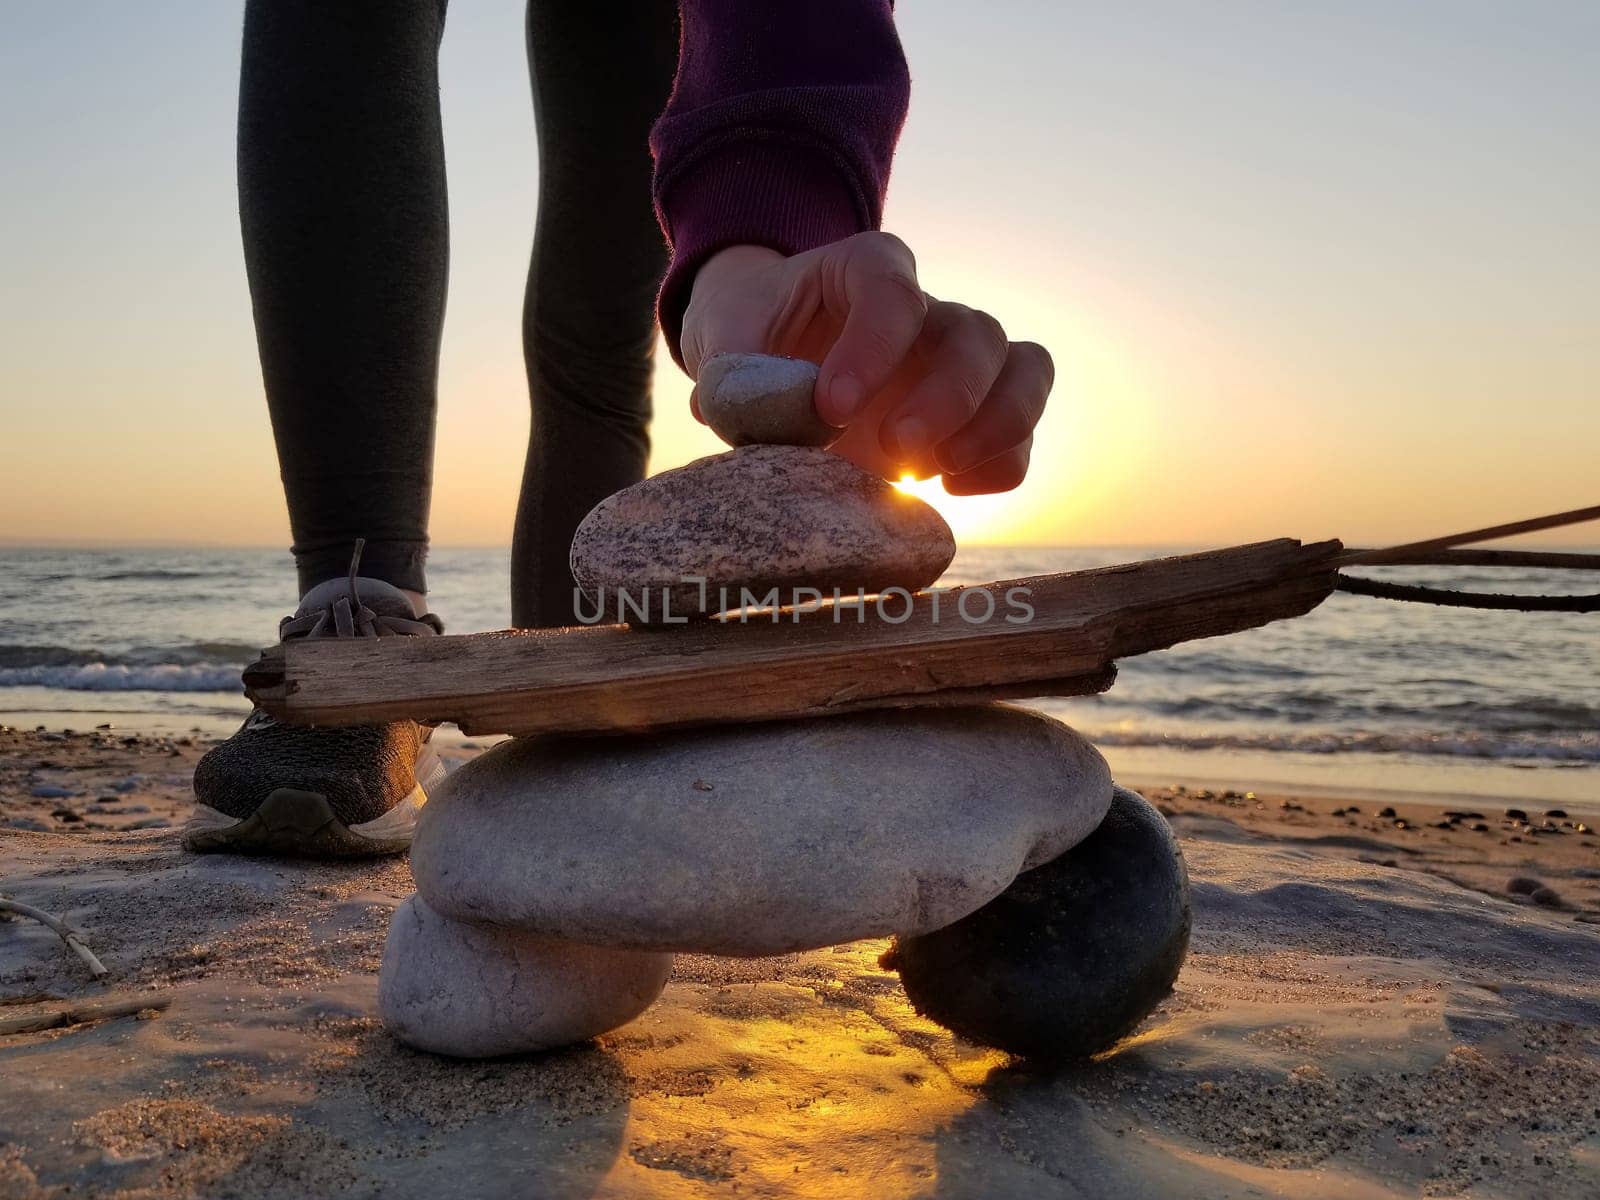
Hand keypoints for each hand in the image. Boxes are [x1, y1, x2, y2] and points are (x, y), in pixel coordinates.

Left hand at [680, 234, 1052, 493]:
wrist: (760, 352)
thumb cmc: (746, 336)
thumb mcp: (722, 345)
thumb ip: (737, 380)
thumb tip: (771, 428)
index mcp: (862, 270)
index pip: (892, 287)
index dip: (873, 345)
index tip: (830, 406)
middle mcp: (924, 311)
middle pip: (976, 332)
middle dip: (947, 396)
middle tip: (894, 447)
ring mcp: (956, 361)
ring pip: (1025, 369)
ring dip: (995, 425)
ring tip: (934, 472)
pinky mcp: (970, 416)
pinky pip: (1020, 431)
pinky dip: (1002, 463)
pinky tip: (948, 489)